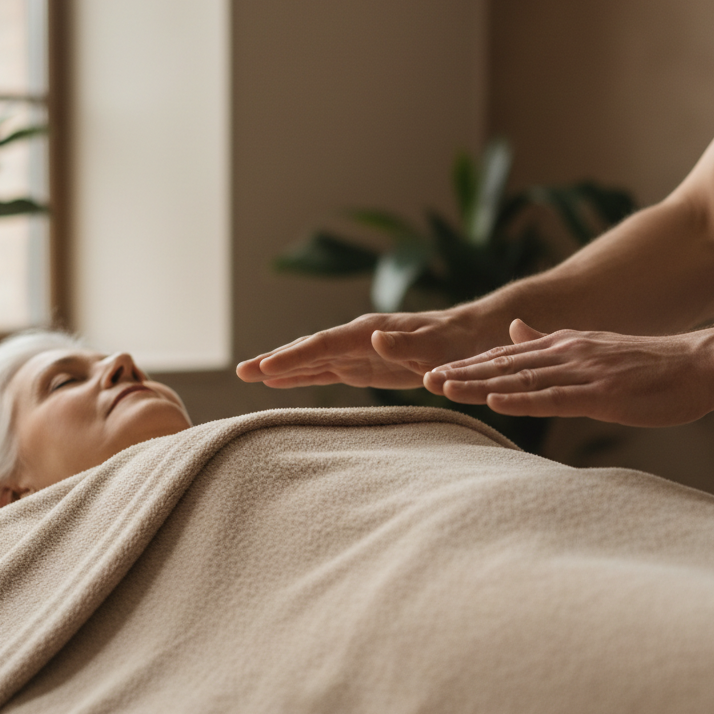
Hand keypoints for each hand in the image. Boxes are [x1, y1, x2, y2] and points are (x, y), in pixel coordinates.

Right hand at [236, 307, 492, 389]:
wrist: (472, 336)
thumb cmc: (457, 343)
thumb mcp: (437, 347)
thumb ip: (406, 344)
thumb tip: (374, 338)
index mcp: (370, 332)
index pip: (323, 345)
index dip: (294, 357)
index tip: (266, 369)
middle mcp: (357, 337)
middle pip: (307, 350)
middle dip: (275, 360)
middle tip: (242, 372)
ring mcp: (357, 350)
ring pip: (311, 360)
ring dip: (281, 368)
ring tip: (248, 375)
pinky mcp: (363, 364)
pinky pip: (325, 370)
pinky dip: (301, 375)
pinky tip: (280, 382)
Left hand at [424, 319, 713, 426]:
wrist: (699, 364)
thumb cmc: (647, 364)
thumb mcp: (590, 346)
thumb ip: (548, 342)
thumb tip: (514, 332)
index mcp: (562, 346)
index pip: (505, 358)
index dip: (468, 366)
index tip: (433, 373)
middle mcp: (565, 354)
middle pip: (503, 366)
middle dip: (461, 374)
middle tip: (423, 381)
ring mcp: (581, 373)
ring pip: (520, 379)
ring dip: (479, 385)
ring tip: (445, 389)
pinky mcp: (600, 393)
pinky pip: (553, 398)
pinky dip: (522, 400)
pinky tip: (495, 402)